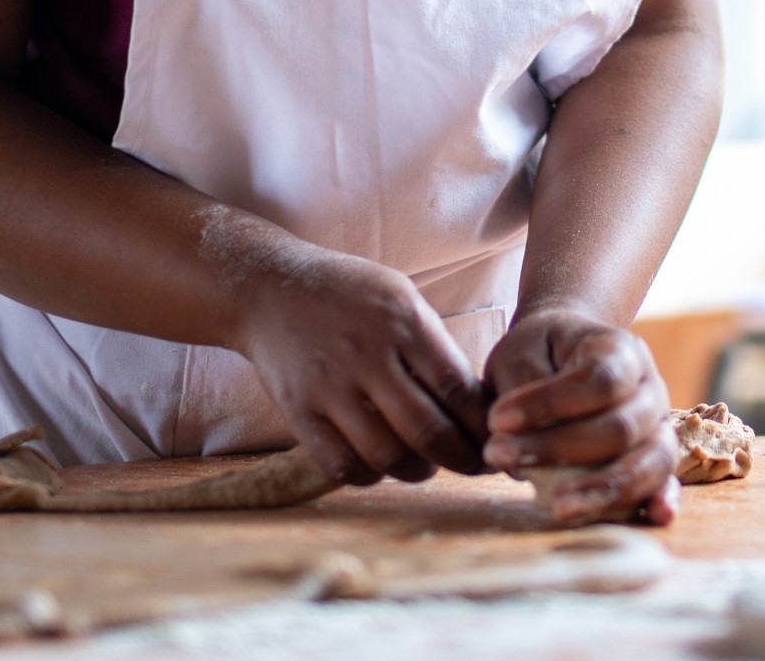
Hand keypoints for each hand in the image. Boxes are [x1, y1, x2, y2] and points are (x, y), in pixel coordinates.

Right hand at [235, 247, 489, 484]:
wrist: (269, 289)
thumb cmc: (348, 294)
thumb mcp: (399, 296)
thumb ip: (432, 344)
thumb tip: (474, 400)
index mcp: (404, 321)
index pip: (457, 387)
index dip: (482, 423)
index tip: (495, 437)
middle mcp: (369, 355)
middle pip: (427, 429)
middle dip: (460, 458)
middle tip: (474, 465)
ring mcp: (330, 386)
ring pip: (386, 454)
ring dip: (417, 471)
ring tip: (426, 466)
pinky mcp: (298, 410)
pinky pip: (340, 463)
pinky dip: (369, 476)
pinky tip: (380, 466)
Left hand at [483, 306, 678, 524]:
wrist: (561, 359)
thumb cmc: (541, 355)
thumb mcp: (521, 353)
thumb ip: (525, 384)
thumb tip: (526, 434)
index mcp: (622, 351)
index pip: (599, 380)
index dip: (552, 402)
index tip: (498, 419)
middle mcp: (650, 389)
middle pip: (621, 427)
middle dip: (559, 449)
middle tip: (499, 455)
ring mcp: (658, 428)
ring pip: (649, 461)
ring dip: (602, 488)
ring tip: (557, 507)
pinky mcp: (654, 462)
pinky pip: (664, 483)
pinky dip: (661, 500)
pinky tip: (657, 517)